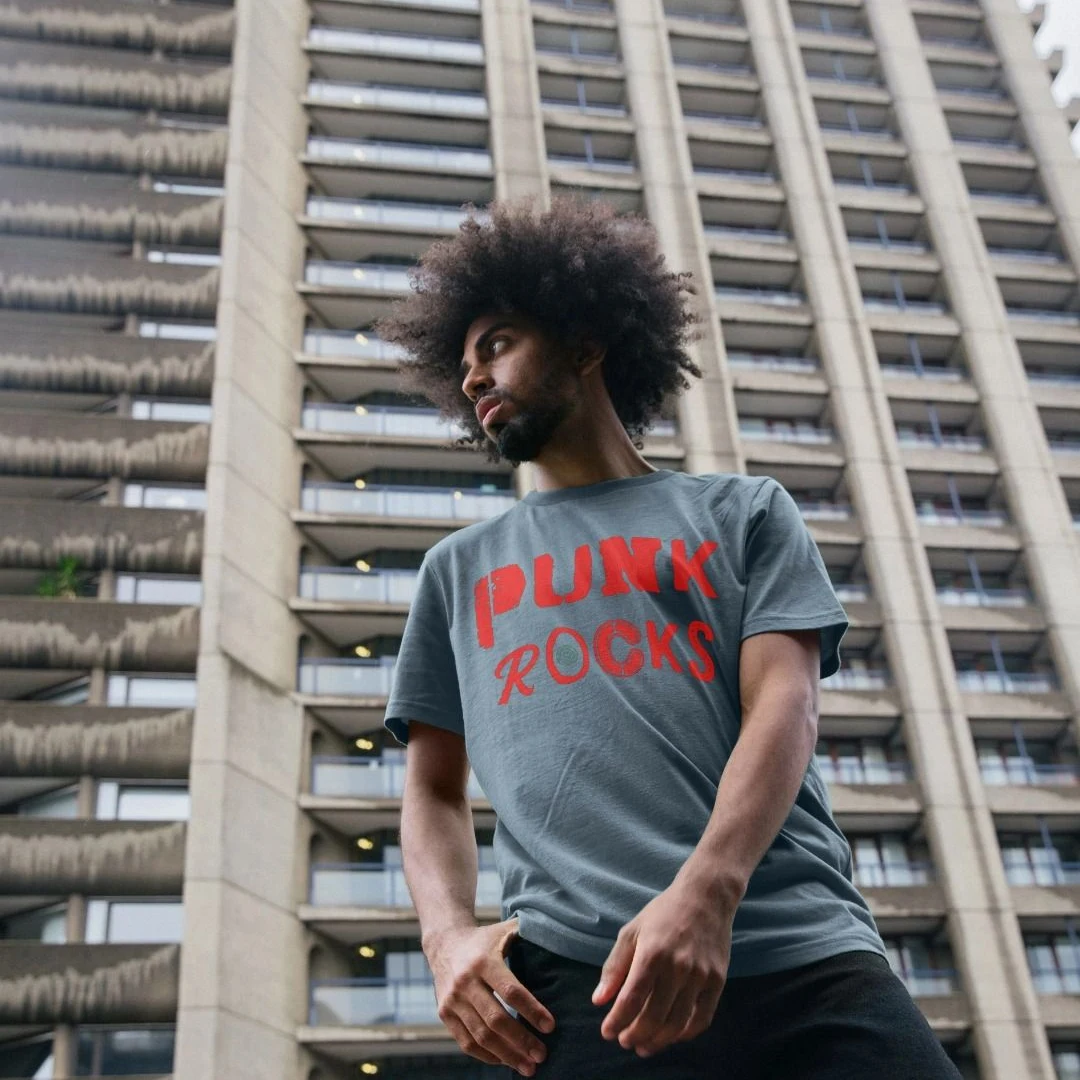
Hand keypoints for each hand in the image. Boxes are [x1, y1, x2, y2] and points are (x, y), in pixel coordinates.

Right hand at [426, 917, 555, 1076]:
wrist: (444, 943)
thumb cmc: (484, 940)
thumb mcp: (503, 931)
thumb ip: (527, 933)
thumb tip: (559, 934)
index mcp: (483, 961)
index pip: (511, 991)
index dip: (532, 1010)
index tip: (550, 1027)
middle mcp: (465, 982)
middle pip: (496, 1019)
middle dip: (522, 1040)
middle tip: (543, 1054)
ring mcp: (452, 1000)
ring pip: (481, 1036)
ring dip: (507, 1055)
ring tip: (529, 1067)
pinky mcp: (444, 1014)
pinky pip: (466, 1042)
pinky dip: (487, 1056)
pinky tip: (505, 1061)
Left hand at [591, 878, 735, 1056]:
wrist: (706, 898)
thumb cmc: (663, 913)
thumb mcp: (632, 932)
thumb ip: (614, 967)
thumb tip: (598, 1001)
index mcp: (652, 952)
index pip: (631, 998)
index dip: (617, 1021)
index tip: (607, 1033)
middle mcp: (678, 966)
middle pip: (654, 1016)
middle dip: (635, 1035)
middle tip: (625, 1041)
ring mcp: (700, 975)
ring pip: (677, 1023)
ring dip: (658, 1041)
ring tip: (644, 1046)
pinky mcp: (717, 981)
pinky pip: (702, 1019)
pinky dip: (685, 1034)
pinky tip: (671, 1036)